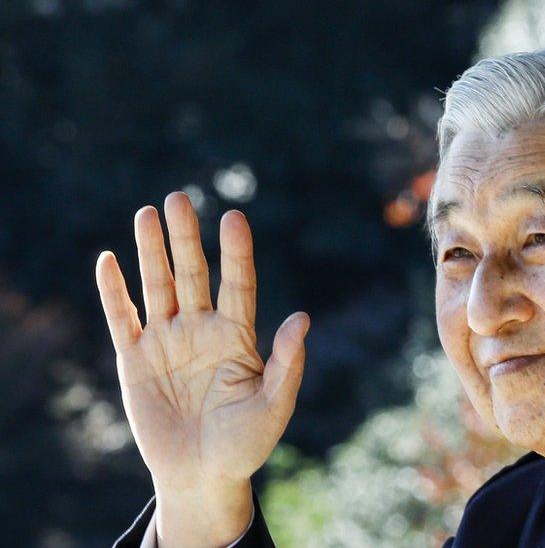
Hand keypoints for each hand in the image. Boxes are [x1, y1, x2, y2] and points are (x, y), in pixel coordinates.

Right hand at [95, 191, 308, 493]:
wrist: (202, 475)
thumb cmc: (245, 444)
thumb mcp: (273, 406)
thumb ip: (287, 364)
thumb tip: (303, 318)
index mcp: (237, 337)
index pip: (237, 284)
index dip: (236, 252)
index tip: (234, 218)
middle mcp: (201, 330)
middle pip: (193, 275)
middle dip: (186, 238)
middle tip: (179, 198)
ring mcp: (167, 342)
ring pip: (158, 287)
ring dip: (151, 252)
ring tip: (148, 213)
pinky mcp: (135, 360)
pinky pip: (123, 319)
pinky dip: (114, 292)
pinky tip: (109, 260)